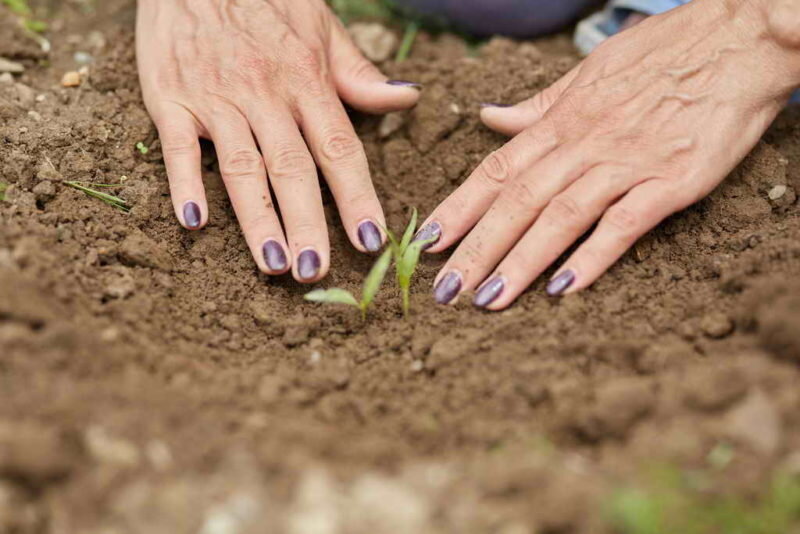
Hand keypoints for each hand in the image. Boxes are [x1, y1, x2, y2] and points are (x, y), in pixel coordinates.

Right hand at [136, 0, 419, 281]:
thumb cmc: (267, 0)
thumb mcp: (322, 28)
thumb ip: (359, 74)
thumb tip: (408, 101)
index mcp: (307, 82)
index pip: (339, 149)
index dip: (357, 197)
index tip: (372, 240)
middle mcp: (265, 95)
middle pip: (292, 169)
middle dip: (308, 224)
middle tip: (317, 271)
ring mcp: (217, 98)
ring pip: (241, 166)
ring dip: (258, 219)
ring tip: (273, 265)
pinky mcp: (171, 97)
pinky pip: (177, 145)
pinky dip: (184, 182)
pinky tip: (193, 220)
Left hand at [420, 0, 799, 308]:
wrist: (741, 37)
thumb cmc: (665, 52)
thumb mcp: (589, 70)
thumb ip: (537, 105)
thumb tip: (489, 118)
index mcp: (563, 119)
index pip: (497, 169)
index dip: (460, 208)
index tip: (427, 243)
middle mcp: (585, 142)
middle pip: (517, 202)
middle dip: (476, 249)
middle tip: (445, 290)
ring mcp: (628, 162)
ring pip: (560, 216)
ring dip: (520, 261)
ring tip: (487, 300)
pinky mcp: (672, 180)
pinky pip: (625, 223)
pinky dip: (592, 256)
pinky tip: (563, 288)